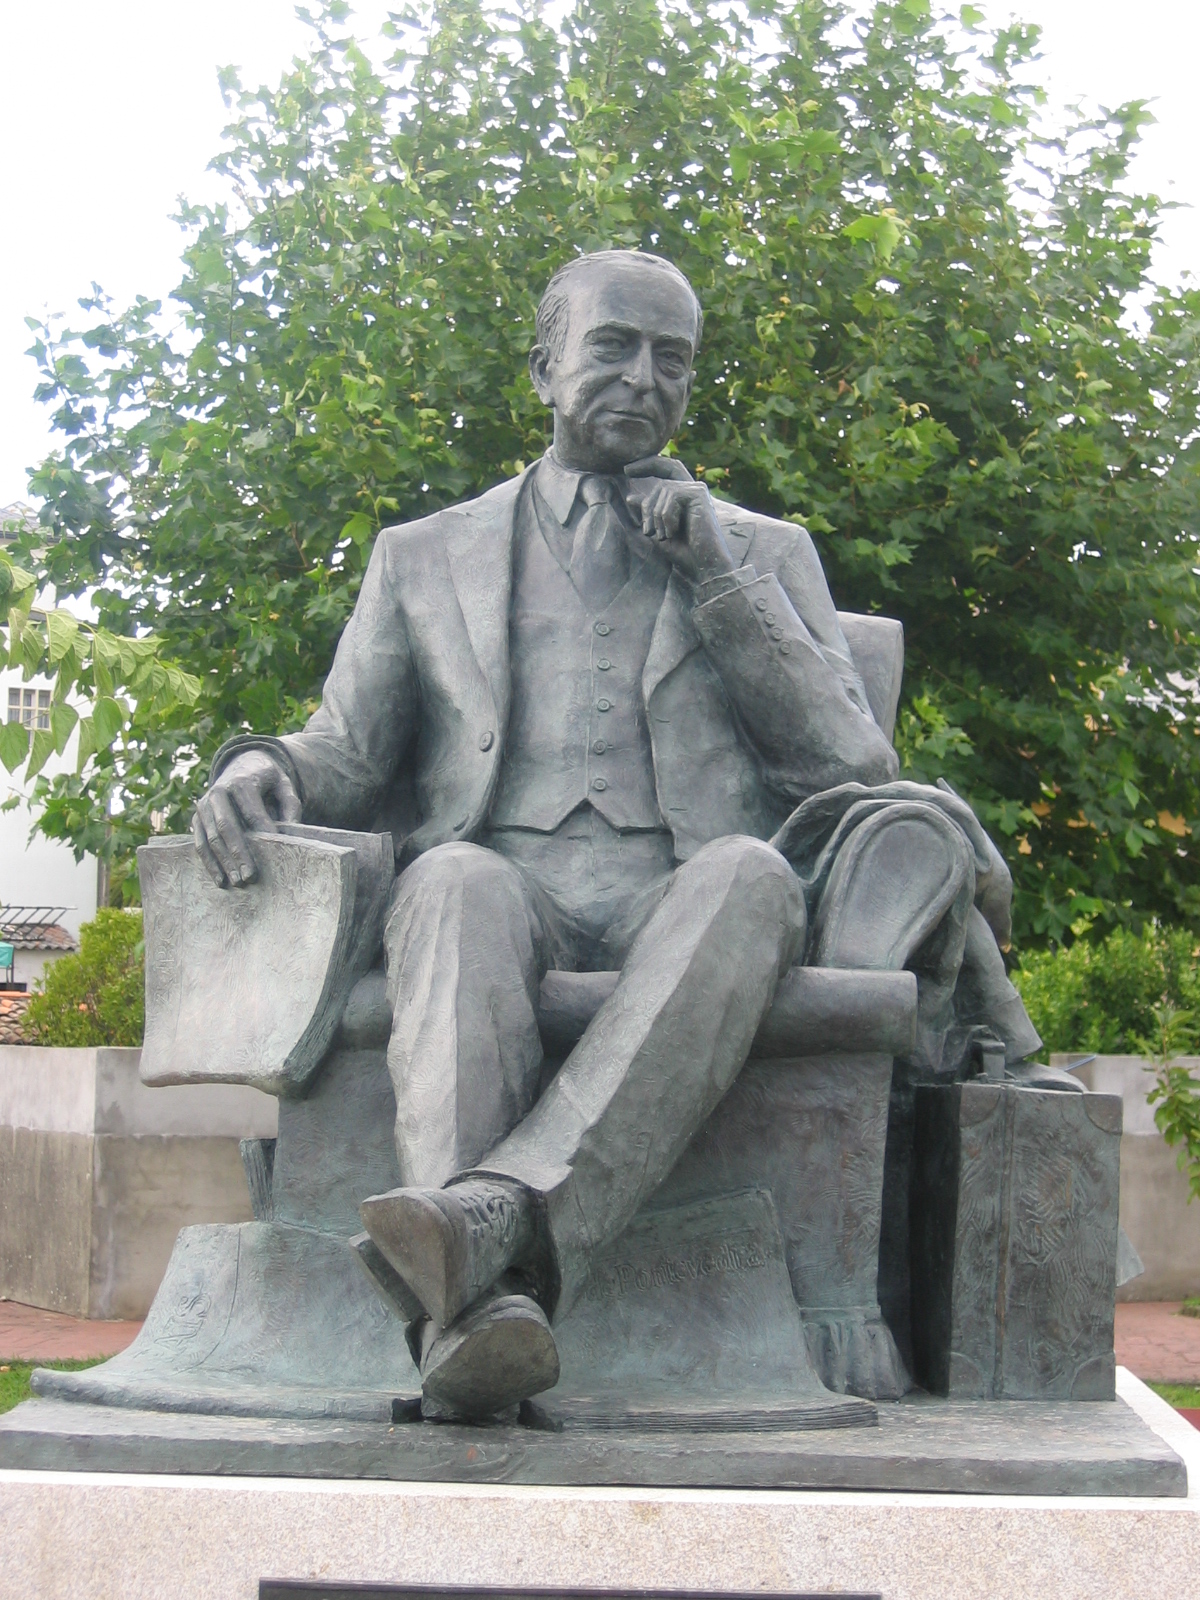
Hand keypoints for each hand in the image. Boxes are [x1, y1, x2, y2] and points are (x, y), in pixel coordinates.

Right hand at [193, 749, 301, 887]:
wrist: (241, 764)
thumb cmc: (267, 780)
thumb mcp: (283, 784)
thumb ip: (290, 804)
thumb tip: (289, 833)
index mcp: (241, 782)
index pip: (252, 812)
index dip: (263, 834)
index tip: (274, 855)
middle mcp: (218, 791)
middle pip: (226, 826)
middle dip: (238, 854)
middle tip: (250, 877)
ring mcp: (203, 805)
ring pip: (210, 837)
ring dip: (223, 862)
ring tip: (238, 883)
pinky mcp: (196, 817)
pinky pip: (199, 842)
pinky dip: (209, 862)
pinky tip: (220, 880)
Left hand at [623, 457, 735, 586]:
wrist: (702, 564)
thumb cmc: (683, 551)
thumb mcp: (657, 530)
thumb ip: (646, 513)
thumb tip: (630, 497)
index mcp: (684, 496)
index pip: (665, 468)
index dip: (647, 465)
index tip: (627, 470)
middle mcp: (693, 489)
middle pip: (659, 485)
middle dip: (648, 508)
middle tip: (648, 532)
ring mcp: (697, 490)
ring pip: (663, 490)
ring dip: (656, 516)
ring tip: (664, 536)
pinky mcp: (699, 494)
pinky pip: (672, 496)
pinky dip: (667, 517)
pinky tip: (674, 532)